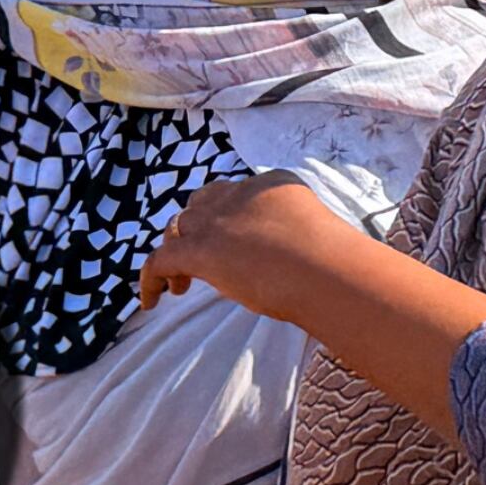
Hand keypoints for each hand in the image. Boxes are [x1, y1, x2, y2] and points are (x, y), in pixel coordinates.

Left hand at [136, 172, 359, 323]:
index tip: (233, 244)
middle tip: (204, 260)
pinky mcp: (198, 250)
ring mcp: (217, 219)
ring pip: (178, 227)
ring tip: (182, 282)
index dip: (227, 219)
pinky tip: (152, 300)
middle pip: (201, 204)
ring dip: (178, 251)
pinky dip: (151, 279)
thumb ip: (291, 235)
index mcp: (272, 184)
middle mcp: (239, 193)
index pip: (236, 195)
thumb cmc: (334, 262)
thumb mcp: (313, 234)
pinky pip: (160, 260)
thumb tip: (281, 259)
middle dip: (198, 229)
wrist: (326, 271)